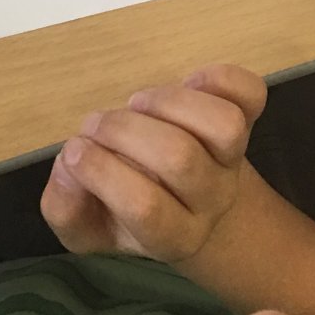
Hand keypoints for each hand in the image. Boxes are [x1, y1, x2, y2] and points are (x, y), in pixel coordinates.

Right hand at [41, 64, 266, 264]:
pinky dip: (219, 78)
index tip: (74, 151)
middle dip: (124, 131)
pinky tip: (186, 81)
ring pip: (222, 126)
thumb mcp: (89, 227)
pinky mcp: (250, 121)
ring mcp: (235, 160)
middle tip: (96, 125)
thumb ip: (64, 209)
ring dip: (170, 104)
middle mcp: (211, 201)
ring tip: (138, 104)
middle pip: (179, 159)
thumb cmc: (134, 212)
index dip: (102, 172)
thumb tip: (67, 168)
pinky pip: (249, 95)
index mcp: (174, 236)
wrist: (200, 206)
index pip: (145, 209)